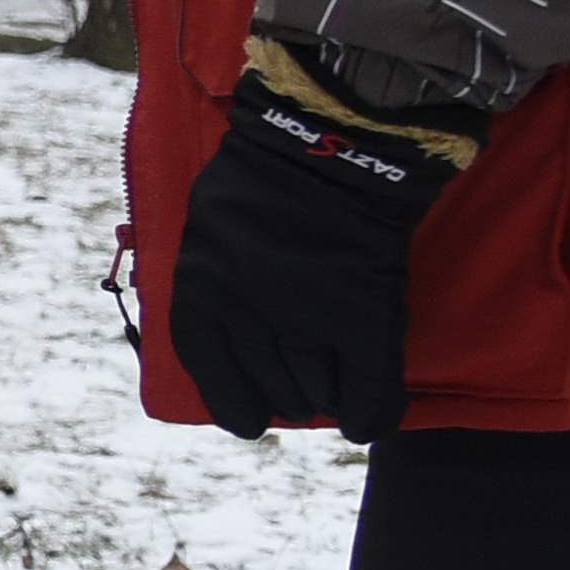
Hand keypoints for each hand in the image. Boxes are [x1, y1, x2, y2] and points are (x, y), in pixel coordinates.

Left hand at [174, 51, 470, 440]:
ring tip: (334, 392)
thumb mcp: (212, 224)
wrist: (331, 143)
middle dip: (287, 395)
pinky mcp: (362, 315)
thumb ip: (215, 274)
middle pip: (268, 382)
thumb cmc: (266, 175)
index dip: (231, 400)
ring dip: (325, 398)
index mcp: (200, 288)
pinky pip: (367, 386)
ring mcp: (305, 317)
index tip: (248, 421)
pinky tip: (367, 426)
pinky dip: (370, 412)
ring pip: (314, 388)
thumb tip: (228, 321)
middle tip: (304, 395)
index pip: (209, 367)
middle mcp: (245, 313)